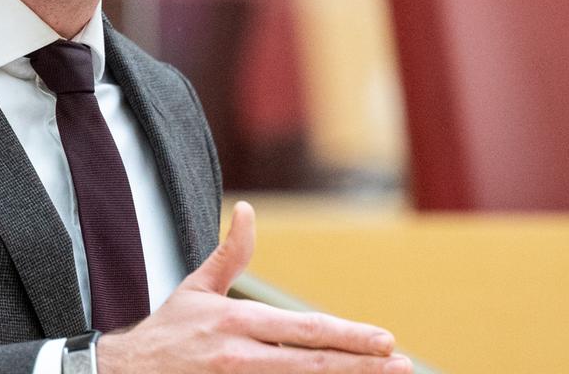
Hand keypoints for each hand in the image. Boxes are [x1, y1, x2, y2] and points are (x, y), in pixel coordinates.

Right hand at [96, 201, 411, 372]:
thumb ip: (230, 254)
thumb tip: (249, 211)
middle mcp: (240, 357)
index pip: (305, 330)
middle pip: (312, 364)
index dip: (348, 336)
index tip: (386, 340)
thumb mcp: (196, 289)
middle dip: (361, 366)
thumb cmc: (168, 332)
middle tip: (400, 365)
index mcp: (236, 321)